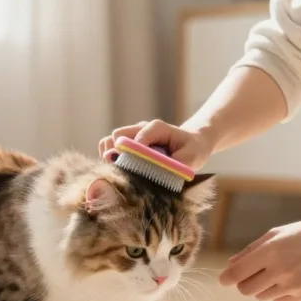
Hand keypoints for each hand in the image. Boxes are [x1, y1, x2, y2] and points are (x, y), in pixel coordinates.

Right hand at [98, 119, 214, 170]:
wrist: (191, 144)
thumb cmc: (192, 150)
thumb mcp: (191, 158)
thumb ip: (176, 165)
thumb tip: (157, 172)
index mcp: (157, 128)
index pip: (138, 137)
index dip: (135, 153)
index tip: (139, 168)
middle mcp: (141, 129)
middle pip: (117, 136)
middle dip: (118, 154)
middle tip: (128, 171)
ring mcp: (131, 135)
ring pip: (108, 141)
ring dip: (111, 157)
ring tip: (121, 171)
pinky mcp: (126, 144)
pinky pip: (108, 148)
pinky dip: (110, 160)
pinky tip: (120, 170)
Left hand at [219, 217, 300, 300]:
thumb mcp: (278, 234)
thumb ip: (252, 250)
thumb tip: (230, 266)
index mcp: (271, 251)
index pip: (236, 274)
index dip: (227, 278)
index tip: (225, 278)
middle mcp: (281, 270)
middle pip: (245, 290)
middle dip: (244, 283)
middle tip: (253, 274)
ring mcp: (294, 285)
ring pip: (262, 296)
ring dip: (263, 286)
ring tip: (279, 271)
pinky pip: (280, 300)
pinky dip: (280, 292)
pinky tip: (294, 276)